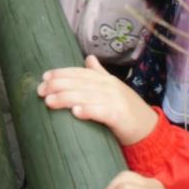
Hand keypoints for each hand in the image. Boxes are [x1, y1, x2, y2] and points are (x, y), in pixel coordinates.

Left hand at [37, 55, 157, 144]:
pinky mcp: (120, 116)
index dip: (62, 73)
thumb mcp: (113, 89)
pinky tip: (76, 112)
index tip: (44, 77)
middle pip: (80, 83)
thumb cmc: (127, 110)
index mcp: (106, 80)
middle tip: (40, 90)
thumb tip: (88, 58)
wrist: (149, 130)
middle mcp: (110, 87)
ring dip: (66, 98)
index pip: (80, 73)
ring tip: (49, 101)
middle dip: (58, 85)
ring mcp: (116, 100)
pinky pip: (102, 112)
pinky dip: (89, 111)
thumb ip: (100, 74)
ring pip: (87, 96)